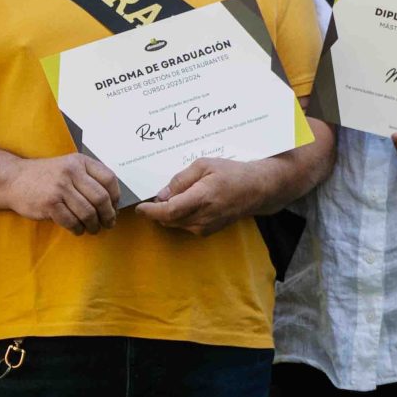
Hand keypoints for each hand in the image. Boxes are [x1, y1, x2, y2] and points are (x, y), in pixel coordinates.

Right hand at [13, 152, 120, 233]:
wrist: (13, 179)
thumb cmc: (45, 176)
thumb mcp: (68, 166)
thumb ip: (89, 177)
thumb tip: (113, 200)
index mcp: (80, 161)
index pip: (109, 179)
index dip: (116, 196)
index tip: (115, 207)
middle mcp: (71, 172)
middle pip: (101, 198)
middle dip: (108, 215)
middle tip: (108, 223)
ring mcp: (60, 188)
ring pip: (88, 213)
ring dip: (94, 225)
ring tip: (93, 229)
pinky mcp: (49, 204)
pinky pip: (72, 221)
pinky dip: (78, 229)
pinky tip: (78, 229)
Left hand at [137, 156, 275, 235]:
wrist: (257, 190)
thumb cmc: (232, 173)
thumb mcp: (205, 165)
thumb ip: (181, 179)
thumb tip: (162, 194)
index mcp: (202, 197)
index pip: (169, 211)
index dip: (151, 211)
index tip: (140, 207)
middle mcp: (203, 216)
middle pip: (168, 220)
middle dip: (157, 210)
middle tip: (158, 196)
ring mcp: (205, 227)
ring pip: (174, 223)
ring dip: (168, 213)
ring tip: (178, 196)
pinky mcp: (207, 232)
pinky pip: (184, 225)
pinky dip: (179, 216)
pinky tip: (188, 203)